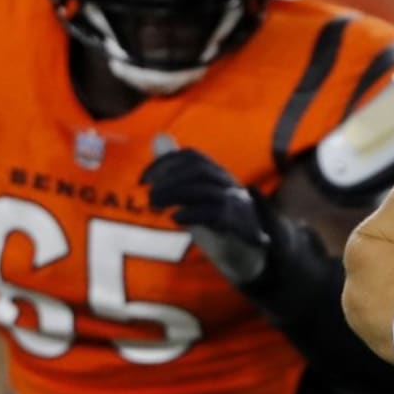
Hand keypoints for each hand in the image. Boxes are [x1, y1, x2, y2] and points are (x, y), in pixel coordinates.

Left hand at [140, 144, 270, 284]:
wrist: (248, 256)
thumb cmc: (217, 224)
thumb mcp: (194, 195)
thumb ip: (177, 169)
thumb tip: (158, 137)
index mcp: (220, 176)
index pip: (193, 157)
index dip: (165, 163)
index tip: (144, 180)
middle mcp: (230, 186)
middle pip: (199, 170)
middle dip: (169, 179)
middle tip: (149, 195)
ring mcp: (237, 205)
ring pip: (205, 190)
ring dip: (174, 194)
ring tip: (155, 205)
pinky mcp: (238, 226)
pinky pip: (215, 213)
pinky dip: (191, 213)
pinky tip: (176, 219)